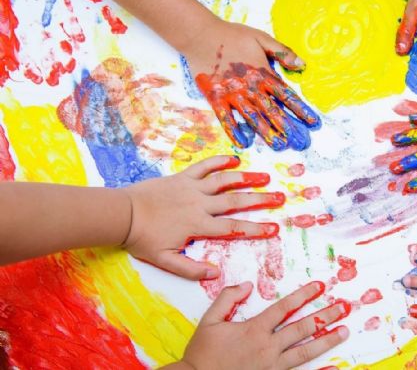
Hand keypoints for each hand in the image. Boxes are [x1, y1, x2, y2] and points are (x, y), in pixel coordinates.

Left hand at [122, 155, 285, 279]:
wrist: (122, 214)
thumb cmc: (143, 239)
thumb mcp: (165, 261)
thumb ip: (191, 269)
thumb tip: (216, 272)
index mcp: (198, 225)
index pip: (232, 228)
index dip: (255, 229)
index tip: (273, 228)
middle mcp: (200, 204)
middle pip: (235, 201)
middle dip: (260, 200)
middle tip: (280, 197)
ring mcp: (191, 188)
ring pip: (224, 181)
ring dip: (245, 178)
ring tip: (264, 177)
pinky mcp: (182, 178)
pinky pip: (203, 167)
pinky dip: (218, 161)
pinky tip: (233, 158)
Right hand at [178, 282, 349, 369]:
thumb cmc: (202, 354)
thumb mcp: (209, 320)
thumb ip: (227, 298)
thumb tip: (247, 285)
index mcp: (254, 330)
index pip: (284, 307)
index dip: (303, 295)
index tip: (319, 286)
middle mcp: (268, 347)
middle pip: (302, 328)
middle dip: (325, 316)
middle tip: (344, 307)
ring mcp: (272, 366)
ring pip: (305, 351)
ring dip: (327, 340)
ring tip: (344, 331)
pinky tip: (334, 367)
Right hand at [185, 19, 320, 150]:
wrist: (201, 35)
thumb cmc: (232, 35)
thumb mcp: (262, 38)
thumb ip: (282, 52)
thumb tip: (303, 65)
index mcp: (264, 73)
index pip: (287, 95)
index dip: (301, 109)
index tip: (313, 122)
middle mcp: (251, 87)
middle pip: (273, 111)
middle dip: (287, 126)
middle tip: (299, 142)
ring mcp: (233, 94)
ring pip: (253, 118)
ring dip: (267, 133)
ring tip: (279, 146)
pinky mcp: (216, 98)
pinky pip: (226, 118)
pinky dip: (234, 131)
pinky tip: (243, 143)